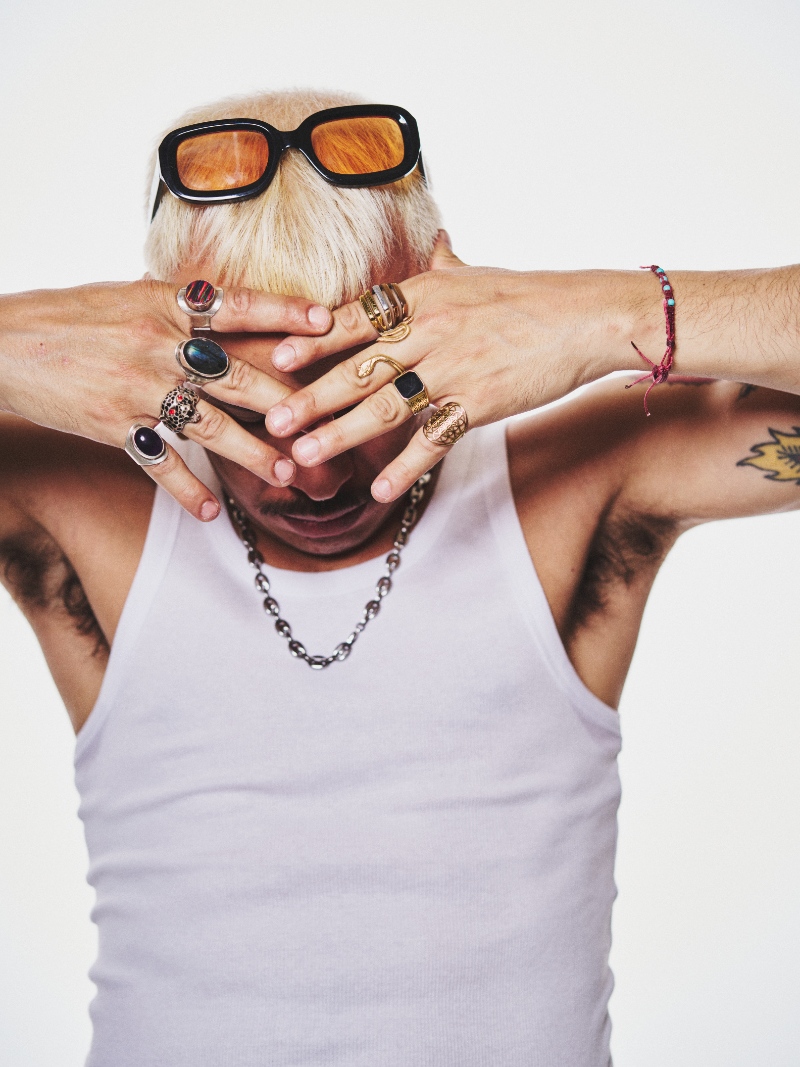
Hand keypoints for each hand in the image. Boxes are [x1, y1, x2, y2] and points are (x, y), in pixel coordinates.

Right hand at [0, 279, 332, 518]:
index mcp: (163, 303)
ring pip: (208, 424)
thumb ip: (173, 306)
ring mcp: (134, 384)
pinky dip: (187, 488)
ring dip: (252, 454)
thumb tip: (216, 303)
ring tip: (286, 475)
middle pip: (237, 375)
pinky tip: (213, 511)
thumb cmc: (67, 318)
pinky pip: (158, 461)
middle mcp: (155, 342)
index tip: (326, 322)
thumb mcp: (124, 296)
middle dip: (286, 405)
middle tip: (325, 427)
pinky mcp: (111, 423)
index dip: (283, 312)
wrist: (0, 343)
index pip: (236, 305)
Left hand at [263, 234, 614, 501]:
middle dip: (310, 396)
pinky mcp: (481, 401)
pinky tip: (379, 492)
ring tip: (305, 456)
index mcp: (423, 295)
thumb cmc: (531, 296)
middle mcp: (431, 328)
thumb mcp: (479, 274)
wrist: (587, 318)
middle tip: (272, 420)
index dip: (313, 339)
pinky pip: (433, 439)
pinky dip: (404, 467)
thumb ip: (447, 263)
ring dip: (340, 434)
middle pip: (358, 367)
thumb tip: (437, 239)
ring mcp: (455, 366)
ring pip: (384, 404)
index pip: (355, 317)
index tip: (279, 356)